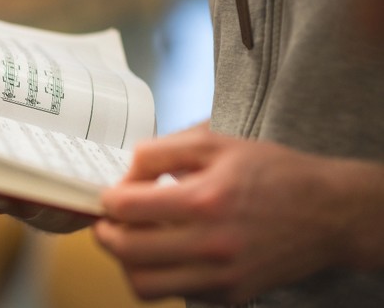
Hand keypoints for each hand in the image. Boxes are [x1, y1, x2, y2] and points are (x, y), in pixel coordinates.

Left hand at [94, 130, 357, 303]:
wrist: (329, 212)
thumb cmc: (272, 172)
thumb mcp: (215, 143)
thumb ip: (160, 151)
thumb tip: (124, 174)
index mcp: (206, 199)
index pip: (126, 207)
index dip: (108, 198)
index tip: (111, 194)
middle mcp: (212, 243)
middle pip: (126, 251)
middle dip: (105, 233)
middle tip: (107, 221)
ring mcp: (221, 276)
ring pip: (144, 285)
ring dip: (126, 263)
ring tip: (131, 242)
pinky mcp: (230, 295)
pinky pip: (175, 294)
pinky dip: (159, 276)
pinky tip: (165, 253)